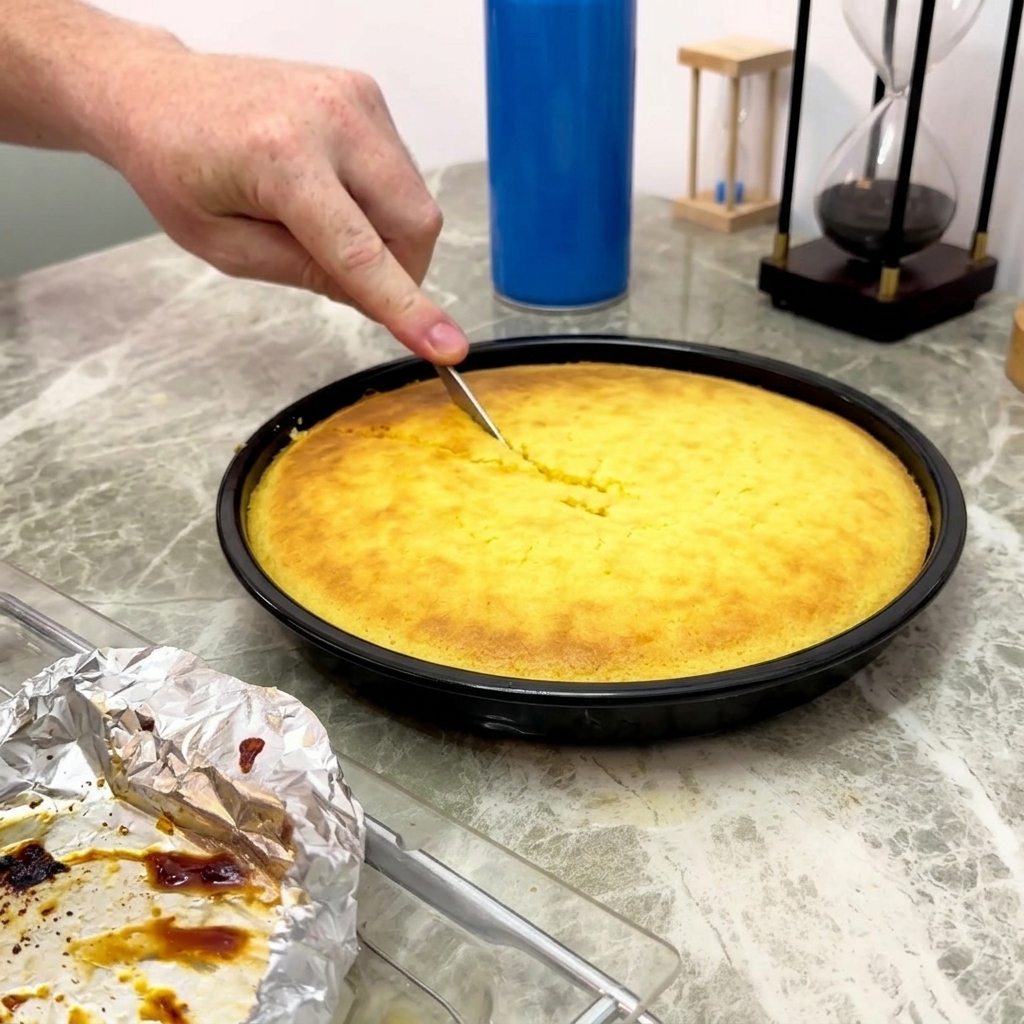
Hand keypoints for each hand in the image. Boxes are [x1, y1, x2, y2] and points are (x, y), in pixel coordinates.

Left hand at [109, 49, 467, 363]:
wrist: (158, 94)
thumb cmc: (178, 168)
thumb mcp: (228, 248)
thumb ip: (306, 274)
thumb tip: (376, 297)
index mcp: (280, 157)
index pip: (361, 252)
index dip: (406, 306)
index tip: (446, 345)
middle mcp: (328, 116)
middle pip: (414, 223)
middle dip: (400, 269)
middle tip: (347, 278)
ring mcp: (354, 97)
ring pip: (415, 200)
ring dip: (385, 233)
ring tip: (319, 218)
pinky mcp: (366, 93)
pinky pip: (402, 172)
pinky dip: (378, 201)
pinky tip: (330, 190)